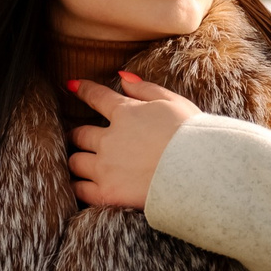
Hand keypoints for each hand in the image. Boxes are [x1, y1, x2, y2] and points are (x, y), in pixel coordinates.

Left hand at [67, 72, 200, 208]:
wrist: (199, 171)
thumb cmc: (191, 134)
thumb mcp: (172, 102)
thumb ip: (145, 88)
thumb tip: (122, 77)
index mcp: (125, 114)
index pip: (97, 96)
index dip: (83, 89)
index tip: (72, 85)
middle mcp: (109, 139)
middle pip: (80, 134)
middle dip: (78, 135)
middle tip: (78, 138)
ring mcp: (105, 167)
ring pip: (76, 161)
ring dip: (77, 160)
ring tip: (80, 162)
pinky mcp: (107, 192)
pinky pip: (80, 189)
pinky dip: (78, 186)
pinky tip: (80, 185)